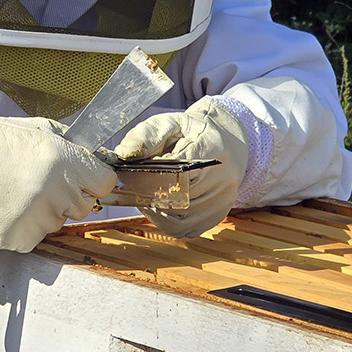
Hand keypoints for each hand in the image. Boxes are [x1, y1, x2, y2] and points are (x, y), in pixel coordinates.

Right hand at [0, 102, 116, 252]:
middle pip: (82, 207)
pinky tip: (4, 208)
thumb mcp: (43, 130)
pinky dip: (20, 228)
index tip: (75, 177)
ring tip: (13, 193)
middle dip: (65, 197)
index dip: (90, 180)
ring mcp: (35, 218)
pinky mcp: (16, 238)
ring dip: (41, 213)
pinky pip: (32, 238)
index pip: (104, 185)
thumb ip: (75, 148)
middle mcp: (54, 192)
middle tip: (36, 182)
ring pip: (55, 223)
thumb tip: (99, 161)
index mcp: (65, 162)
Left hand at [114, 98, 248, 236]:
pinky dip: (170, 223)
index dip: (151, 179)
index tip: (133, 178)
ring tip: (147, 198)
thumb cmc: (192, 132)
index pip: (177, 172)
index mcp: (211, 148)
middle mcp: (223, 177)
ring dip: (158, 212)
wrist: (226, 139)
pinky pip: (189, 228)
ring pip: (181, 219)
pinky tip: (163, 208)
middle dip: (151, 196)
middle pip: (178, 199)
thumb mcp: (169, 123)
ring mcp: (223, 199)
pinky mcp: (219, 213)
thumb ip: (146, 135)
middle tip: (135, 188)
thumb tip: (124, 153)